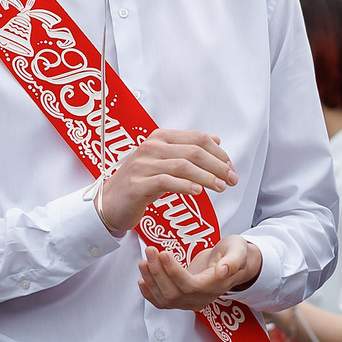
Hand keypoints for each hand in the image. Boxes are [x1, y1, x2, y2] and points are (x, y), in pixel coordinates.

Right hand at [97, 129, 236, 236]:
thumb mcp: (164, 163)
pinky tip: (198, 192)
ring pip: (183, 166)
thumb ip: (187, 150)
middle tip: (232, 180)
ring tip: (221, 188)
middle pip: (194, 151)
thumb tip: (216, 139)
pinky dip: (185, 186)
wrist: (109, 204)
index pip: (198, 138)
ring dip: (207, 177)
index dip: (219, 153)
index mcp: (159, 137)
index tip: (231, 168)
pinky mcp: (137, 184)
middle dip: (218, 166)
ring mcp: (142, 165)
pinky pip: (166, 182)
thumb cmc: (139, 184)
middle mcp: (150, 147)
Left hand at [138, 236, 262, 311]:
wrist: (232, 264)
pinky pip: (163, 303)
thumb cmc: (234, 254)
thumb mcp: (239, 250)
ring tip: (144, 261)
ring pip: (166, 299)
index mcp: (215, 286)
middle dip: (158, 272)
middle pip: (174, 293)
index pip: (190, 285)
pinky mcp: (182, 299)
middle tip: (150, 251)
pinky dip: (149, 293)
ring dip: (151, 281)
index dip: (174, 272)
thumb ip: (234, 260)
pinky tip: (142, 280)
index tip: (163, 253)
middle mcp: (202, 298)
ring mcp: (191, 301)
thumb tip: (224, 270)